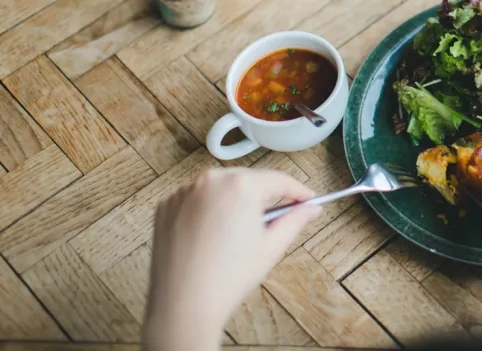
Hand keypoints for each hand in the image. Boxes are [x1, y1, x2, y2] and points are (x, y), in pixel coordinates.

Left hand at [143, 168, 320, 350]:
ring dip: (234, 200)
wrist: (183, 305)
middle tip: (275, 218)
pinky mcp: (166, 206)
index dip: (298, 191)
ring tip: (239, 230)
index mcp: (240, 186)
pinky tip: (211, 234)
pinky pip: (195, 197)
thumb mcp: (271, 247)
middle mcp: (210, 180)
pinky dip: (207, 208)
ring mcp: (184, 191)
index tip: (306, 199)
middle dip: (264, 196)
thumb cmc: (227, 278)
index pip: (279, 180)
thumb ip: (295, 220)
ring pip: (221, 187)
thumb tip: (311, 209)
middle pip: (248, 180)